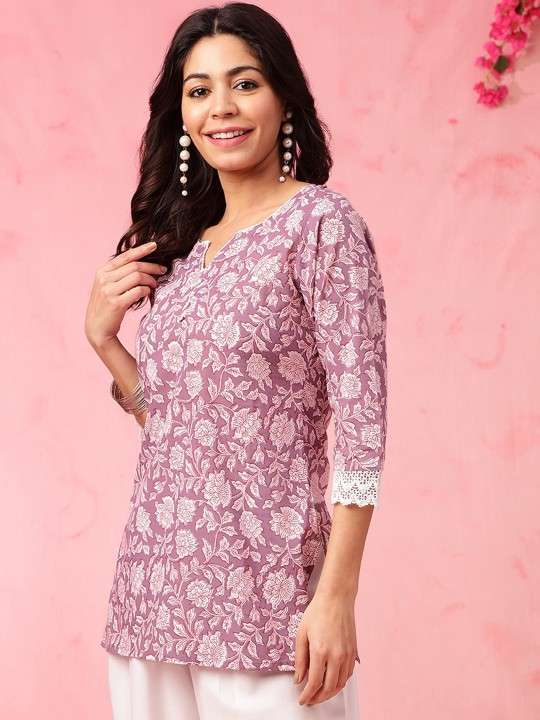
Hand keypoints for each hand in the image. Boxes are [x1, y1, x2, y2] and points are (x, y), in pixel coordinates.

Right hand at [84, 240, 164, 347]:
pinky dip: (146, 291)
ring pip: (137, 277)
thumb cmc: (106, 306)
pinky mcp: (116, 303)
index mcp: (102, 271)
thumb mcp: (107, 286)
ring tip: (155, 284)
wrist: (96, 328)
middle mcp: (104, 279)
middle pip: (134, 266)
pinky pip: (138, 291)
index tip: (154, 246)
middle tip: (163, 270)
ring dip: (150, 280)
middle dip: (152, 267)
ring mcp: (109, 291)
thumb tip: (141, 264)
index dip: (141, 250)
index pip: (125, 256)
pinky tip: (147, 293)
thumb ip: (119, 274)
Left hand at [294, 591, 357, 705]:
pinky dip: (340, 683)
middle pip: (329, 688)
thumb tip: (299, 678)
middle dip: (318, 698)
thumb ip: (300, 659)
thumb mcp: (301, 634)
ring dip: (330, 694)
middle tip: (310, 700)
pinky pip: (348, 675)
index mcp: (320, 650)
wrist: (336, 598)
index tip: (302, 699)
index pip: (314, 682)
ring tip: (320, 694)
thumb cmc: (318, 611)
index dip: (307, 695)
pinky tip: (332, 682)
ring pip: (340, 684)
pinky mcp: (353, 652)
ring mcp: (347, 654)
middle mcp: (336, 655)